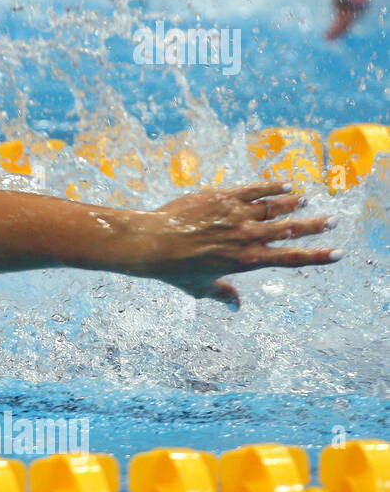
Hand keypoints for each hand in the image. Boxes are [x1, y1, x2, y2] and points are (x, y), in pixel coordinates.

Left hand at [133, 181, 340, 306]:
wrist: (153, 242)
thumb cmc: (175, 270)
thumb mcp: (201, 288)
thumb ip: (223, 295)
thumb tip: (235, 307)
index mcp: (248, 260)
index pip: (291, 258)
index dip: (317, 256)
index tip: (338, 253)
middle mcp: (248, 236)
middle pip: (290, 229)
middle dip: (314, 225)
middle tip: (333, 220)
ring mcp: (237, 215)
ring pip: (274, 206)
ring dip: (293, 203)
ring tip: (306, 201)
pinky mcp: (223, 197)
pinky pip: (254, 189)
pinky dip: (271, 186)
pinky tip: (284, 184)